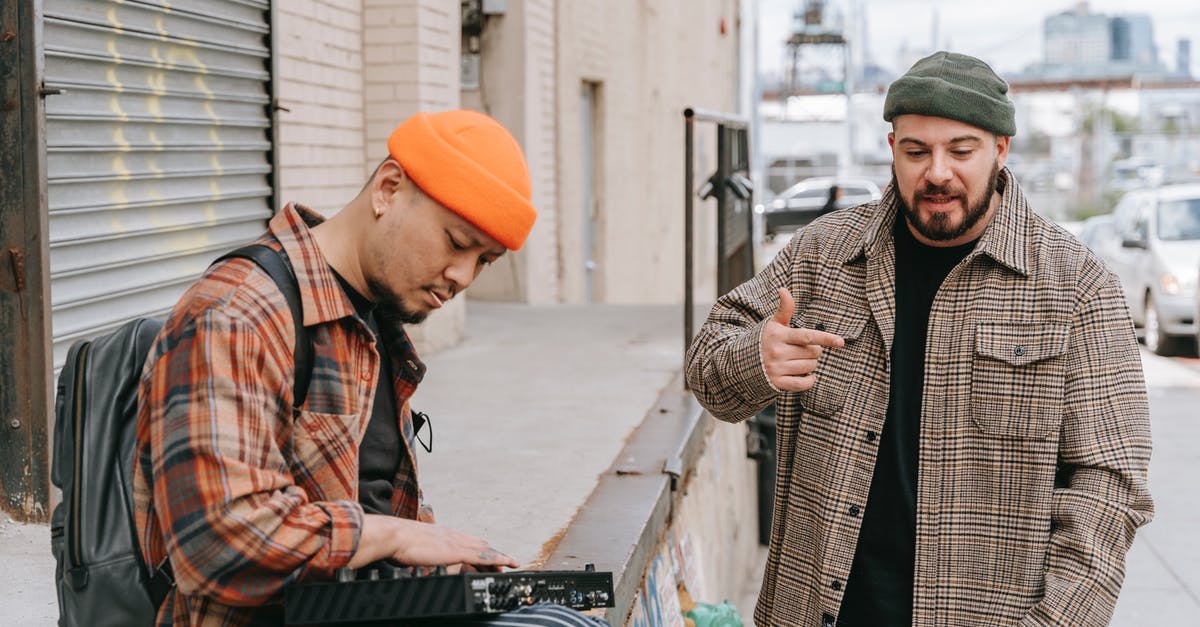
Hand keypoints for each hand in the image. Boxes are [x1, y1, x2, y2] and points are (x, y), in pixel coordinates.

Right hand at [350, 514, 519, 569]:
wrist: (392, 536)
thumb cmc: (397, 542)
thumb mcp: (413, 546)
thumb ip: (420, 551)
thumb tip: (415, 558)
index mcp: (443, 535)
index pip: (467, 542)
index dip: (479, 550)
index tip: (487, 557)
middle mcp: (453, 535)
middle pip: (480, 544)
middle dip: (493, 555)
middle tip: (505, 564)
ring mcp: (456, 542)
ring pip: (486, 549)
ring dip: (500, 557)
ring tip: (512, 564)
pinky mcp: (456, 550)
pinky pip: (483, 555)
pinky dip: (497, 559)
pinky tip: (506, 563)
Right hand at [761, 288, 843, 391]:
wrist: (744, 362)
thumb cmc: (766, 340)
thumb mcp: (774, 324)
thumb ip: (785, 309)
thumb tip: (783, 289)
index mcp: (779, 335)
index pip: (807, 336)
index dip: (826, 338)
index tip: (841, 341)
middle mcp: (777, 352)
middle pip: (813, 353)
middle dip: (814, 351)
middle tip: (803, 349)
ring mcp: (777, 368)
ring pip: (810, 367)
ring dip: (811, 365)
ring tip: (800, 360)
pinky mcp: (777, 383)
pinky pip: (803, 384)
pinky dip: (809, 380)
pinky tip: (805, 375)